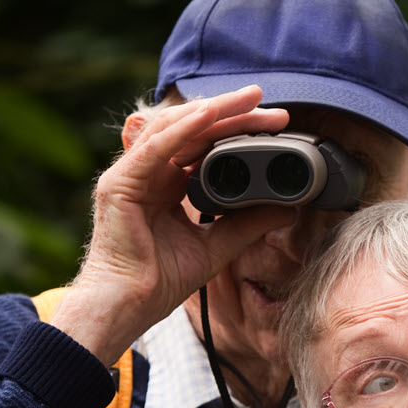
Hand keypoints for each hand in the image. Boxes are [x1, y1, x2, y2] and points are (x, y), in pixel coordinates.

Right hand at [51, 86, 295, 364]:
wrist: (129, 306)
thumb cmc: (159, 280)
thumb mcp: (217, 246)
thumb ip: (248, 224)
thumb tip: (288, 209)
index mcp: (166, 183)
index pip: (204, 144)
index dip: (237, 131)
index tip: (274, 125)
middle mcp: (148, 172)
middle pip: (192, 130)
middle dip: (231, 114)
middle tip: (268, 104)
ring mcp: (131, 174)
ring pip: (173, 128)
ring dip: (213, 111)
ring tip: (247, 101)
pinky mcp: (120, 184)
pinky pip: (155, 148)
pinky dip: (183, 129)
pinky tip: (209, 115)